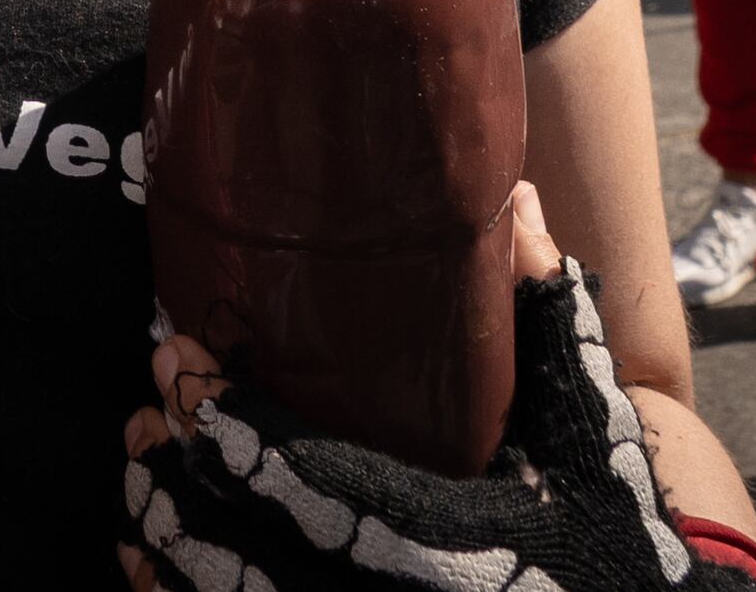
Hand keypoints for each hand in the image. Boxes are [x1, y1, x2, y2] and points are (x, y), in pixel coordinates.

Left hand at [121, 186, 708, 591]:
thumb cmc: (619, 542)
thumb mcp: (597, 434)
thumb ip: (550, 322)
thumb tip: (513, 199)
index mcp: (449, 543)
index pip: (313, 483)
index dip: (233, 427)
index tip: (179, 362)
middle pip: (250, 548)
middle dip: (182, 476)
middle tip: (142, 406)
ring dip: (170, 542)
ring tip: (136, 474)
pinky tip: (143, 567)